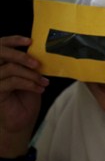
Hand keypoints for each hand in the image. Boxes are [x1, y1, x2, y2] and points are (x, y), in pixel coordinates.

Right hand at [0, 36, 46, 150]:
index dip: (12, 40)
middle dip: (21, 56)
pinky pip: (12, 82)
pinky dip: (29, 84)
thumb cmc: (26, 98)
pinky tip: (39, 88)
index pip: (1, 46)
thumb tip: (42, 53)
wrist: (22, 120)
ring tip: (43, 81)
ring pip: (10, 69)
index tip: (30, 41)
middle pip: (1, 54)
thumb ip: (30, 65)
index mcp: (2, 63)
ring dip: (31, 74)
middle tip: (38, 64)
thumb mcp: (31, 78)